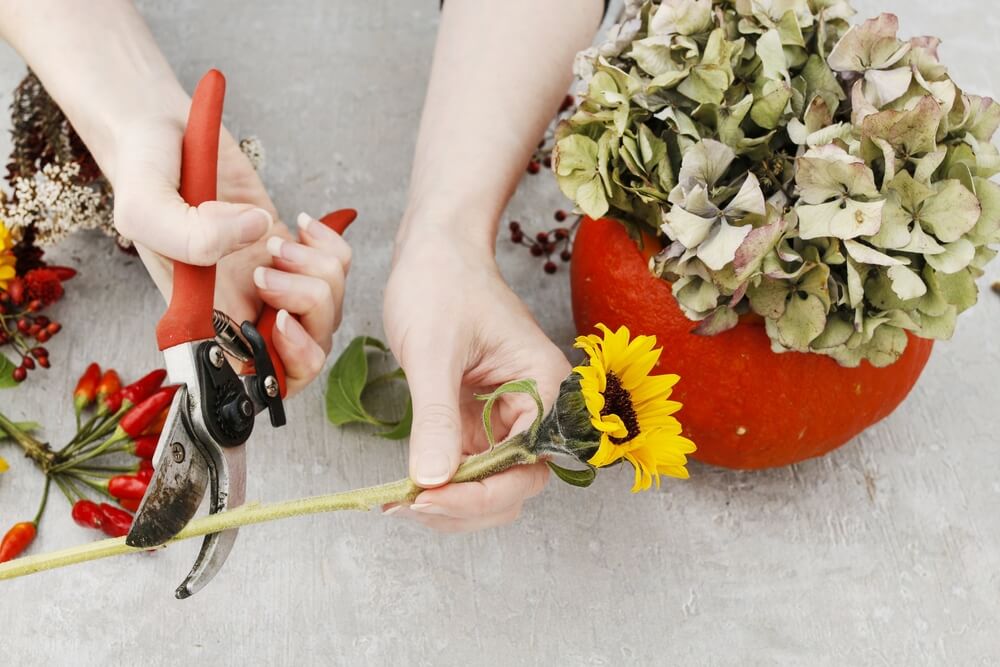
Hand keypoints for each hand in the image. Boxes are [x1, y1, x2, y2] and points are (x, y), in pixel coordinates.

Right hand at [111, 112, 349, 395]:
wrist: (161, 126)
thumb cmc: (143, 169)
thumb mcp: (146, 204)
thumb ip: (191, 236)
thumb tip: (258, 239)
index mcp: (204, 317)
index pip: (254, 380)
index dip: (281, 369)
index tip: (277, 324)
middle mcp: (240, 306)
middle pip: (305, 353)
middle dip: (309, 319)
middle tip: (274, 275)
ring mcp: (268, 279)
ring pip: (327, 310)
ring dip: (317, 275)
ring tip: (277, 241)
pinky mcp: (289, 249)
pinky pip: (336, 268)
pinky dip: (331, 247)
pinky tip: (301, 226)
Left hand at [382, 231, 570, 531]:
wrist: (433, 250)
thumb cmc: (441, 283)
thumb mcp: (434, 352)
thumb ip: (437, 418)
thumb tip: (433, 482)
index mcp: (545, 386)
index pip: (528, 464)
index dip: (483, 492)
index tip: (430, 497)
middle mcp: (536, 408)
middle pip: (516, 484)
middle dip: (466, 504)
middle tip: (411, 505)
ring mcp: (507, 416)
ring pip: (492, 483)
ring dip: (452, 502)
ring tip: (403, 501)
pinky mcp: (480, 417)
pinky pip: (469, 465)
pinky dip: (441, 482)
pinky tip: (407, 487)